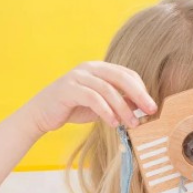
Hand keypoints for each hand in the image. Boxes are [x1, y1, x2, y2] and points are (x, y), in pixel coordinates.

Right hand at [24, 60, 157, 135]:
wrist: (40, 114)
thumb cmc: (71, 109)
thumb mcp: (100, 107)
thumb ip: (118, 104)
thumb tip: (141, 108)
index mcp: (99, 69)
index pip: (126, 74)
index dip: (141, 89)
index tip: (152, 106)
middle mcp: (90, 68)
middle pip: (121, 77)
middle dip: (139, 94)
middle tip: (151, 110)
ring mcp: (78, 76)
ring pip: (108, 89)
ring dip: (123, 107)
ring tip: (132, 124)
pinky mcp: (68, 88)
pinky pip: (92, 98)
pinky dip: (106, 111)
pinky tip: (113, 123)